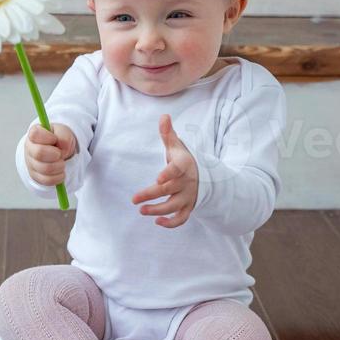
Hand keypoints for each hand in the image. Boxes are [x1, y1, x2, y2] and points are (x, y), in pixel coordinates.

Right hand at [25, 121, 77, 186]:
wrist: (58, 152)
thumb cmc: (58, 140)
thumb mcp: (63, 132)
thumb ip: (64, 136)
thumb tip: (62, 149)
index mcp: (34, 134)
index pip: (35, 134)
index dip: (47, 138)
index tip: (54, 139)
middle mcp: (29, 149)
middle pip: (39, 153)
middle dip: (56, 155)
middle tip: (60, 154)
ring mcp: (31, 164)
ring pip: (45, 169)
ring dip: (59, 167)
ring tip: (62, 163)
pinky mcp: (36, 176)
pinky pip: (47, 180)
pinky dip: (58, 177)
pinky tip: (61, 172)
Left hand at [132, 113, 198, 227]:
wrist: (205, 176)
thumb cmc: (184, 159)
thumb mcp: (177, 146)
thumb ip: (168, 133)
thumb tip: (164, 116)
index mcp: (184, 165)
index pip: (177, 169)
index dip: (169, 173)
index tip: (158, 178)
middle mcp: (186, 182)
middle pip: (169, 190)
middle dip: (152, 195)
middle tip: (134, 199)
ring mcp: (188, 196)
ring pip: (174, 206)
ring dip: (158, 210)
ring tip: (142, 211)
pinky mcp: (188, 207)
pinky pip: (182, 218)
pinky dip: (171, 223)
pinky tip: (157, 222)